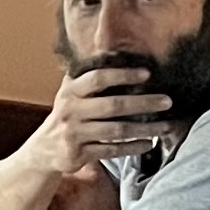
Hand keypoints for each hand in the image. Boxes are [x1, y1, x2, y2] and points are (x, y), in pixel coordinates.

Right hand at [33, 61, 173, 169]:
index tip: (147, 74)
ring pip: (116, 130)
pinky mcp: (78, 154)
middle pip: (113, 105)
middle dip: (143, 103)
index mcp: (70, 92)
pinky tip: (149, 143)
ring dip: (144, 128)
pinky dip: (132, 147)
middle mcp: (70, 111)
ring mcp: (74, 134)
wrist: (43, 150)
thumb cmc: (66, 117)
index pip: (97, 79)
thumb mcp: (70, 95)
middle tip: (167, 101)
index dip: (122, 75)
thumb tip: (116, 55)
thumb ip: (88, 80)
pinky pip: (112, 150)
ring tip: (166, 125)